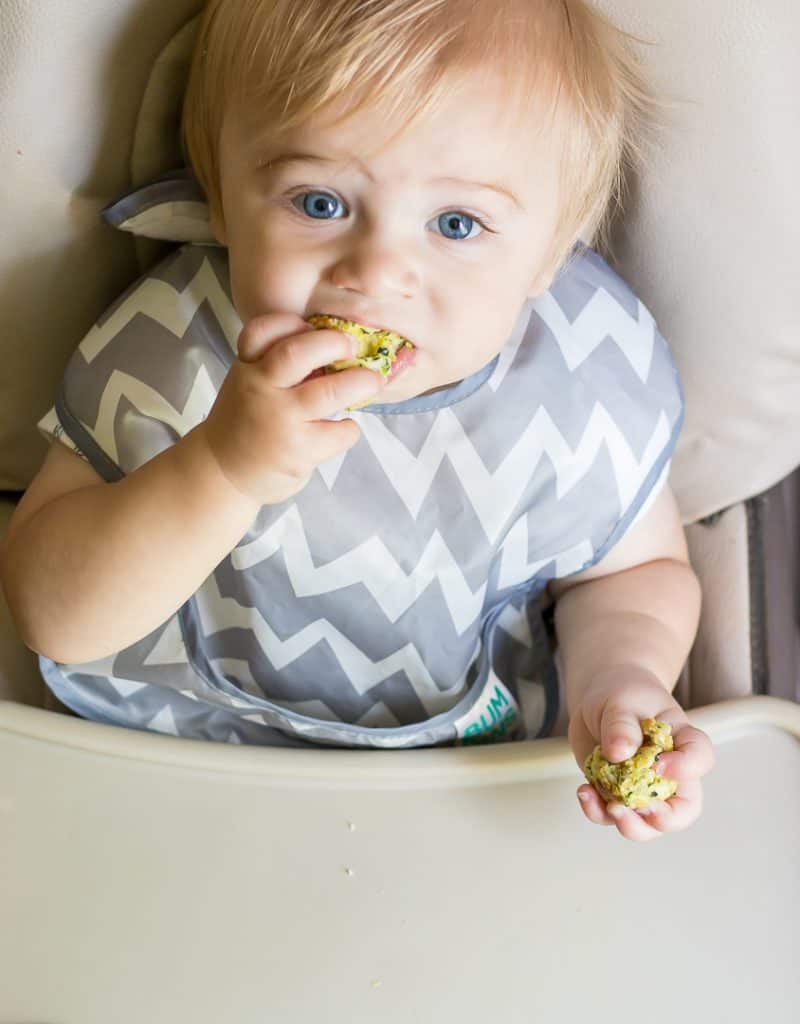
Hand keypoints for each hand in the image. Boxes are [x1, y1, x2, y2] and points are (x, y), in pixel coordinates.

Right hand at [198, 313, 386, 505]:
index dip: (290, 323)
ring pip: (330, 391)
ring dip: (361, 382)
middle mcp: (260, 388)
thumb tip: (334, 350)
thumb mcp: (249, 386)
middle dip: (334, 343)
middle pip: (298, 352)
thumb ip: (278, 367)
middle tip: (353, 346)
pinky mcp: (298, 450)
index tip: (310, 326)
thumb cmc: (247, 424)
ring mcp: (280, 419)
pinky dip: (350, 429)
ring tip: (373, 382)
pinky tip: (343, 429)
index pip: (261, 331)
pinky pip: (340, 432)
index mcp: (247, 368)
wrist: (223, 473)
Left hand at [568, 667, 714, 841]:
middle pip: (683, 810)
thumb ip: (621, 725)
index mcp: (682, 741)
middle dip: (664, 820)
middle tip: (640, 810)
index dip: (687, 768)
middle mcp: (670, 772)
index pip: (700, 758)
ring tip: (609, 808)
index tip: (659, 764)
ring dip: (630, 825)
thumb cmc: (622, 696)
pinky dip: (597, 811)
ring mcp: (643, 788)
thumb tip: (619, 753)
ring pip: (648, 824)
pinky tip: (584, 792)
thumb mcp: (621, 701)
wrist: (600, 701)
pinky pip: (611, 815)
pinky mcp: (616, 794)